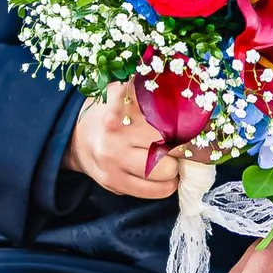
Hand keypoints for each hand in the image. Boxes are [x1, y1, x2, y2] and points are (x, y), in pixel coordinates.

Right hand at [67, 82, 184, 198]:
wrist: (76, 137)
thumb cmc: (109, 113)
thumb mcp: (123, 92)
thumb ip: (147, 88)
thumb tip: (179, 80)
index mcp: (121, 110)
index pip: (167, 120)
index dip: (188, 125)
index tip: (196, 126)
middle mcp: (116, 138)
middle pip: (170, 148)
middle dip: (183, 149)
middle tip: (185, 145)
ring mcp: (113, 163)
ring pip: (164, 174)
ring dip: (175, 170)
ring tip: (173, 161)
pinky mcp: (114, 183)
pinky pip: (152, 192)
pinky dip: (165, 186)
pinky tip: (162, 176)